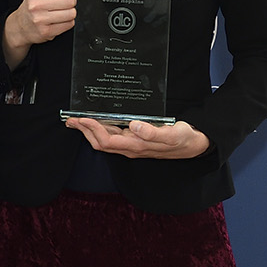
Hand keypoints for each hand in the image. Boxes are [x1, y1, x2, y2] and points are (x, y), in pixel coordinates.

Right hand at [3, 0, 93, 66]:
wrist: (20, 25)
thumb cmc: (36, 5)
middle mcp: (36, 4)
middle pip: (71, 1)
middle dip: (70, 3)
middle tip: (61, 5)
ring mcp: (40, 19)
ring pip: (72, 13)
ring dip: (69, 14)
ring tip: (59, 14)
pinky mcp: (46, 32)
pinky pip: (69, 25)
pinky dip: (67, 23)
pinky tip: (57, 22)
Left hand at [65, 117, 210, 158]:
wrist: (195, 144)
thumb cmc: (183, 139)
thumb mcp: (172, 134)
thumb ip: (152, 132)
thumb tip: (134, 126)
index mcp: (136, 147)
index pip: (106, 140)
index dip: (91, 129)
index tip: (81, 118)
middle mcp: (130, 148)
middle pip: (100, 142)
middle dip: (84, 130)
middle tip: (71, 118)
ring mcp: (131, 145)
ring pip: (104, 140)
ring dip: (89, 130)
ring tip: (77, 119)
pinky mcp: (134, 140)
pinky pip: (112, 137)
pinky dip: (100, 129)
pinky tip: (97, 121)